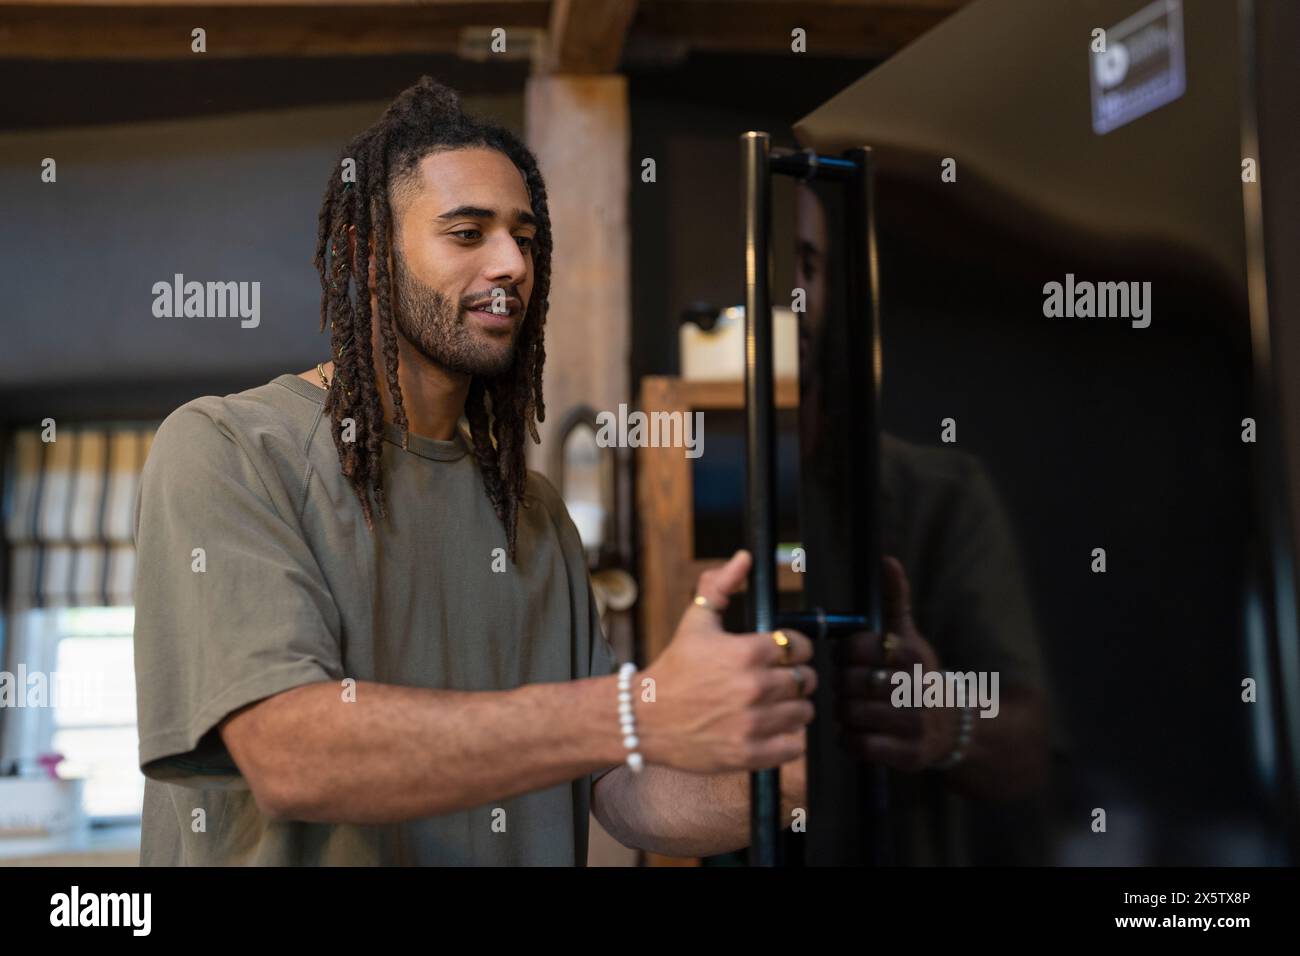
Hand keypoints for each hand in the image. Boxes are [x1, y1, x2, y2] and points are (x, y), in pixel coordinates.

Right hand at [638, 550, 816, 773]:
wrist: (644, 718)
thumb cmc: (674, 669)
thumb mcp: (696, 621)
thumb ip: (720, 585)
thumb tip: (744, 559)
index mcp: (746, 652)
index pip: (800, 647)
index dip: (794, 649)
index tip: (782, 656)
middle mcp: (754, 687)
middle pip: (806, 681)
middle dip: (794, 678)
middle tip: (775, 681)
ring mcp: (754, 723)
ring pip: (804, 713)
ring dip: (792, 709)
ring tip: (771, 706)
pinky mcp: (750, 753)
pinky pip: (795, 746)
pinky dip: (787, 740)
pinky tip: (767, 729)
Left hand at [833, 555, 960, 771]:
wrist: (953, 724)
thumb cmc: (917, 675)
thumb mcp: (909, 637)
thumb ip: (894, 600)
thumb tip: (888, 560)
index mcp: (911, 654)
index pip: (855, 648)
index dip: (843, 653)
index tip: (847, 657)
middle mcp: (915, 688)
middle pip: (850, 682)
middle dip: (841, 683)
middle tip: (845, 684)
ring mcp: (914, 723)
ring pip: (852, 714)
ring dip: (843, 711)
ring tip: (850, 707)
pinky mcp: (909, 754)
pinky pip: (860, 745)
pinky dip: (850, 738)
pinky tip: (857, 730)